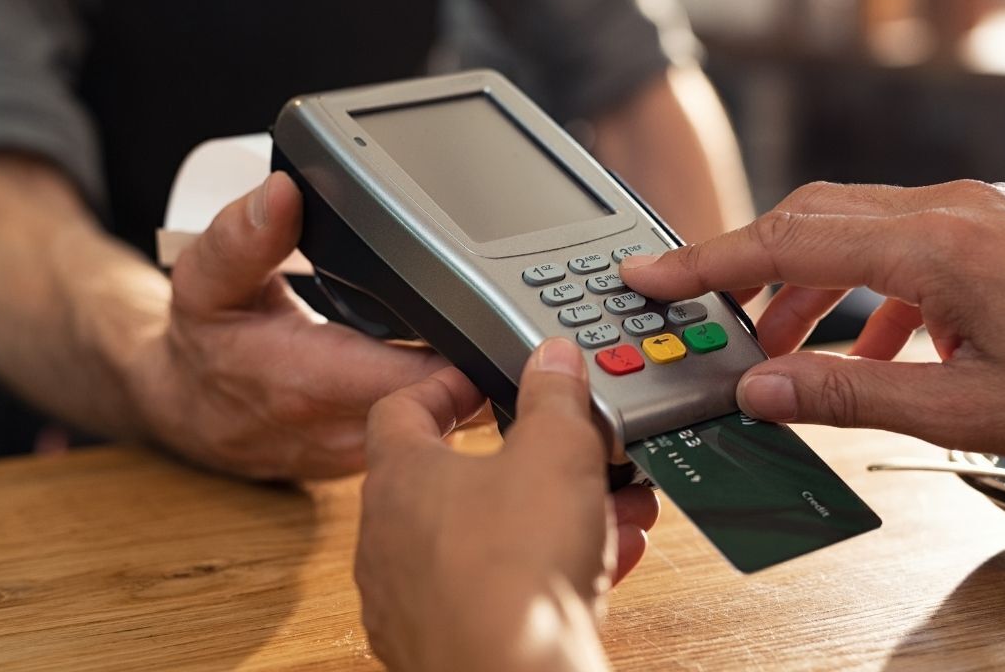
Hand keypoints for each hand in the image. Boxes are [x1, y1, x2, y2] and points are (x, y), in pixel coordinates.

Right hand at [132, 172, 479, 478]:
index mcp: (305, 382)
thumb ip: (243, 237)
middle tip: (522, 330)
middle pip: (447, 411)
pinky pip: (433, 440)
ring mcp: (361, 455)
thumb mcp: (205, 280)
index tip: (497, 324)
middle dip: (490, 371)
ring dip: (481, 393)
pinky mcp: (372, 463)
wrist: (186, 410)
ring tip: (506, 346)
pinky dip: (459, 409)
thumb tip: (281, 193)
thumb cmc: (206, 343)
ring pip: (448, 433)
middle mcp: (339, 431)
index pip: (411, 380)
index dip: (463, 356)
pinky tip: (472, 372)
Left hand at [356, 338, 658, 671]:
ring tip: (613, 510)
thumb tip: (552, 361)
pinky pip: (500, 593)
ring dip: (553, 517)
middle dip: (530, 462)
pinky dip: (549, 572)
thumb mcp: (556, 451)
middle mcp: (391, 542)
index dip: (445, 386)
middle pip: (458, 479)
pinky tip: (606, 562)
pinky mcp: (447, 646)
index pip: (401, 409)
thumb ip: (554, 396)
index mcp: (400, 479)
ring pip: (490, 540)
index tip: (482, 383)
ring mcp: (415, 602)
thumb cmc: (514, 572)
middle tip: (569, 453)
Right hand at [622, 180, 1004, 466]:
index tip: (650, 275)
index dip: (706, 261)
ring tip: (783, 347)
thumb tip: (764, 389)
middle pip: (810, 218)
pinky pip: (904, 244)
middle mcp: (949, 210)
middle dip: (747, 268)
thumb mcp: (966, 409)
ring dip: (806, 284)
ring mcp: (974, 212)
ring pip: (854, 228)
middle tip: (704, 315)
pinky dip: (866, 289)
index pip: (786, 239)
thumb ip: (851, 394)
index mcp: (934, 246)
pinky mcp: (993, 228)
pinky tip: (872, 344)